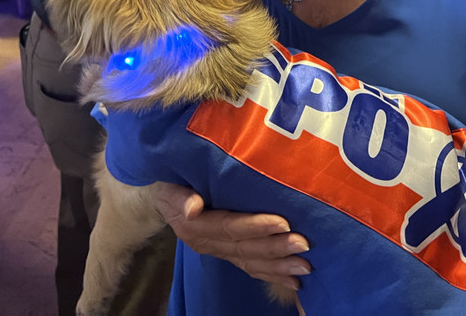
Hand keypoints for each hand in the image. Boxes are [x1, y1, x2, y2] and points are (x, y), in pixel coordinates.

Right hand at [150, 182, 309, 289]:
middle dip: (276, 248)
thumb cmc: (169, 184)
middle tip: (304, 245)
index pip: (230, 227)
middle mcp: (207, 244)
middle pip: (245, 248)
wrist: (161, 199)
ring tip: (304, 267)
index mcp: (196, 227)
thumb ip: (181, 196)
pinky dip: (272, 274)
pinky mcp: (227, 254)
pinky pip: (250, 267)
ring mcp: (218, 251)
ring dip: (279, 266)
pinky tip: (293, 281)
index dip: (256, 227)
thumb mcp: (169, 185)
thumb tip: (193, 207)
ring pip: (251, 262)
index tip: (283, 224)